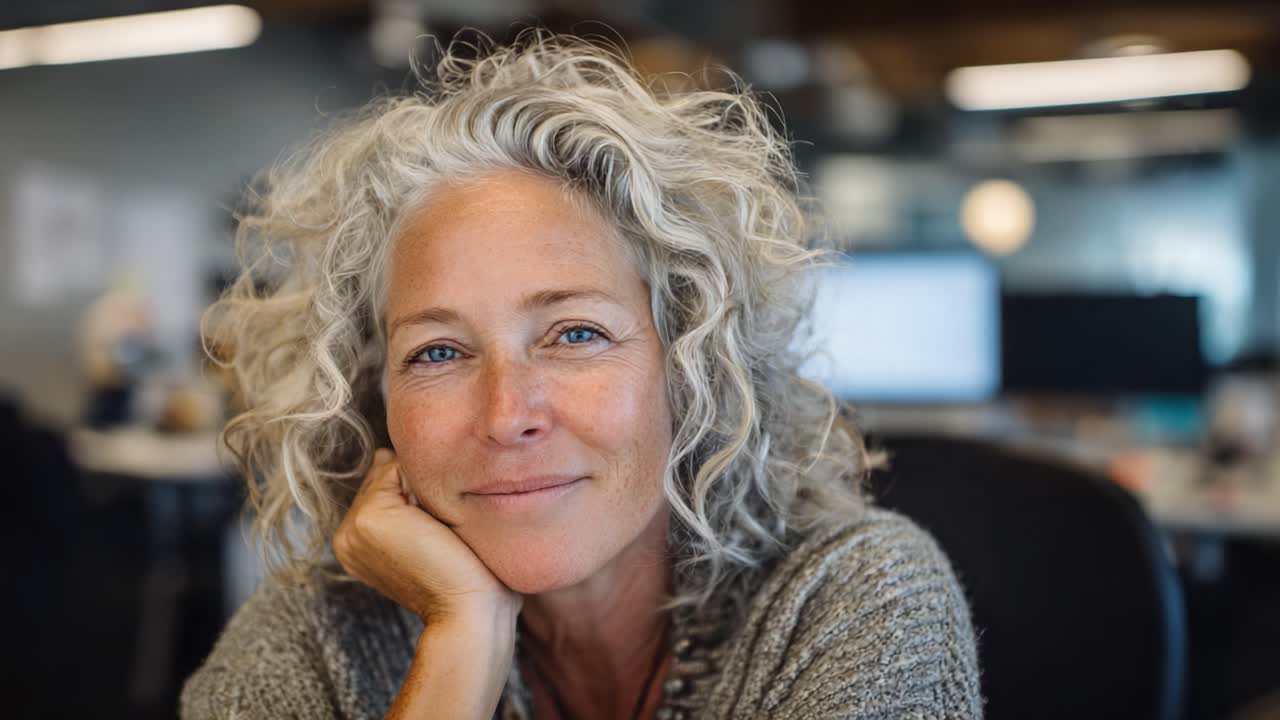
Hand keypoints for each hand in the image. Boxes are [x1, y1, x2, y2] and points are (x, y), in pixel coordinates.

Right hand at [334, 448, 521, 623]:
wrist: (468, 610)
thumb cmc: (464, 575)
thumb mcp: (426, 530)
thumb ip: (402, 496)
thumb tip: (382, 454)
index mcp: (356, 542)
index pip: (383, 487)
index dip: (420, 496)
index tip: (436, 533)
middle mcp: (347, 535)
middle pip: (386, 475)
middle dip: (419, 487)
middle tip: (438, 533)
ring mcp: (353, 526)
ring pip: (393, 469)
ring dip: (426, 486)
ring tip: (438, 530)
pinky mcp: (369, 517)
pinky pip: (400, 469)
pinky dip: (428, 485)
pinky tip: (437, 524)